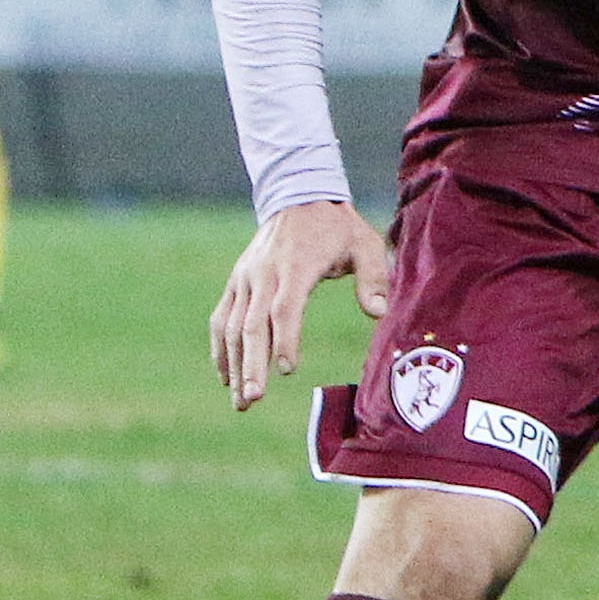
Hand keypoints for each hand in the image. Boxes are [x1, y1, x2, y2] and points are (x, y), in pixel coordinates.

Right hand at [210, 199, 392, 412]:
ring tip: (241, 402)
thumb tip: (378, 312)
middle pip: (251, 324)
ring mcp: (245, 279)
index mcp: (295, 266)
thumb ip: (374, 277)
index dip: (283, 338)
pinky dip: (220, 348)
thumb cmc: (337, 227)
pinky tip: (225, 376)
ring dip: (234, 365)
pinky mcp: (236, 282)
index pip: (284, 308)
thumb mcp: (365, 244)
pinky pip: (221, 318)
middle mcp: (263, 274)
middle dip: (251, 364)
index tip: (287, 369)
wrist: (298, 197)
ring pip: (231, 327)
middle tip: (253, 400)